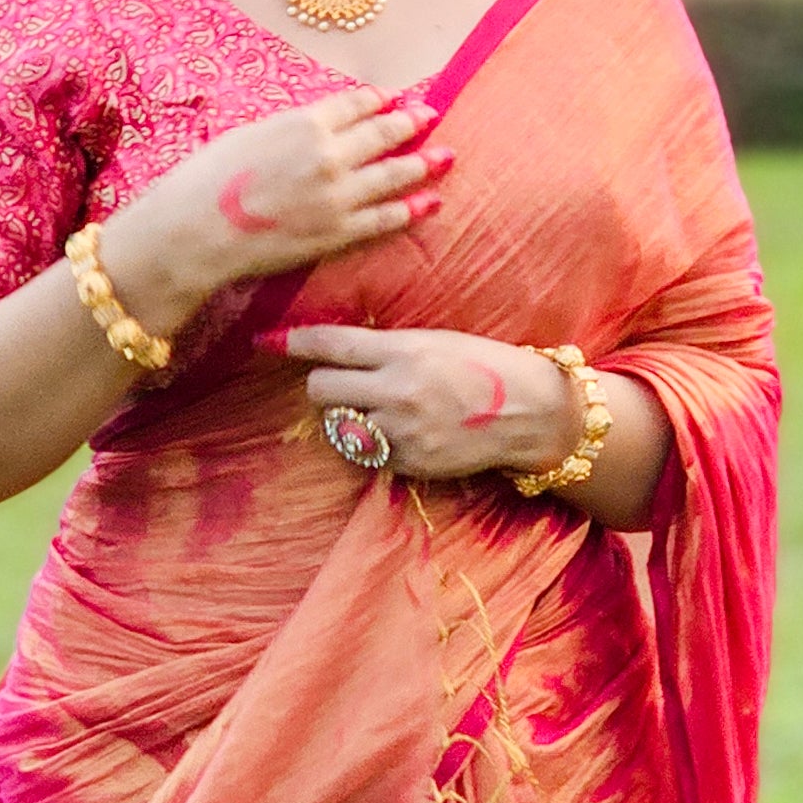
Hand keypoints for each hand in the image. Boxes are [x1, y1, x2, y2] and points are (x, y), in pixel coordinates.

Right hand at [102, 90, 450, 331]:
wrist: (194, 231)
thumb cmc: (206, 180)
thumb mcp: (249, 134)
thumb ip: (290, 129)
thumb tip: (315, 126)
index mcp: (304, 123)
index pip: (355, 104)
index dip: (379, 100)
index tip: (394, 97)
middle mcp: (329, 154)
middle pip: (383, 133)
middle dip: (411, 123)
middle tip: (431, 115)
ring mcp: (337, 195)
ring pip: (393, 175)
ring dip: (422, 164)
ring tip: (445, 156)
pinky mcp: (337, 233)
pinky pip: (384, 219)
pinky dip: (411, 209)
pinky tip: (429, 201)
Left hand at [280, 325, 583, 483]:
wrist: (531, 412)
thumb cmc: (486, 365)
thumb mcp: (436, 341)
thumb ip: (388, 347)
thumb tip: (340, 349)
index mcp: (405, 351)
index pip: (332, 344)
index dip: (296, 342)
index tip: (272, 342)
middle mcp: (397, 391)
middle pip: (321, 390)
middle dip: (323, 385)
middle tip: (339, 383)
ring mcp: (402, 431)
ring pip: (339, 426)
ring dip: (346, 418)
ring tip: (375, 410)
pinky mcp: (410, 462)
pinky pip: (367, 453)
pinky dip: (372, 443)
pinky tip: (397, 432)